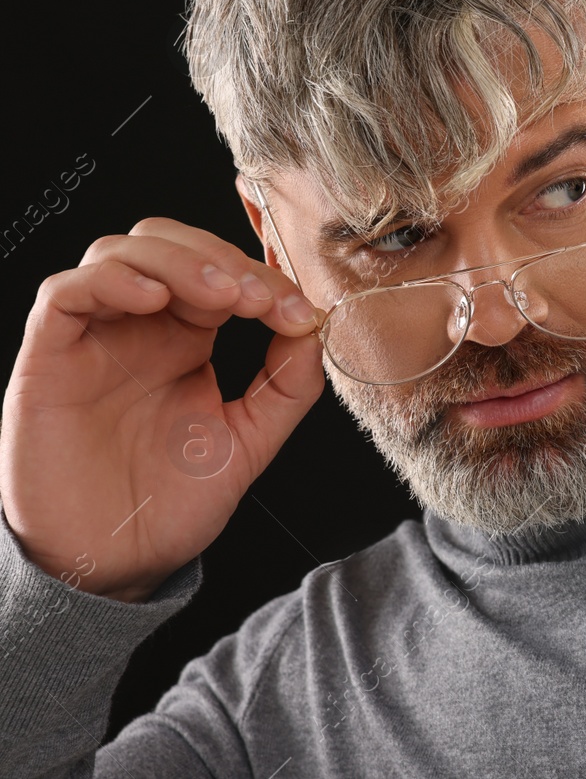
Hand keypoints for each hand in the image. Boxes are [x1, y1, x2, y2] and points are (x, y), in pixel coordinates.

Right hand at [1, 217, 325, 602]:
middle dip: (220, 256)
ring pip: (117, 252)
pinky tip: (153, 299)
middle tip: (258, 297)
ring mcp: (91, 340)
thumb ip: (288, 383)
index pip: (220, 270)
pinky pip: (63, 294)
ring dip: (176, 259)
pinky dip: (109, 280)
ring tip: (220, 295)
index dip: (263, 276)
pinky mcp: (48, 360)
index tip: (299, 310)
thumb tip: (315, 324)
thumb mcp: (252, 439)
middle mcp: (137, 329)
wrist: (115, 565)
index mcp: (186, 339)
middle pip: (167, 243)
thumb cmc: (171, 504)